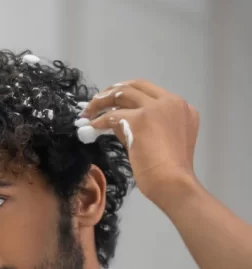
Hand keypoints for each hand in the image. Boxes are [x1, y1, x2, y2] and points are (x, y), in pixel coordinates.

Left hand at [80, 79, 199, 204]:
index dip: (127, 93)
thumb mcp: (158, 140)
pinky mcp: (141, 119)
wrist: (173, 182)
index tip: (112, 100)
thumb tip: (115, 118)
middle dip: (111, 91)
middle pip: (135, 85)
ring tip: (87, 113)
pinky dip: (98, 121)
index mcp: (181, 107)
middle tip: (95, 102)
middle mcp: (171, 102)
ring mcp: (156, 108)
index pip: (149, 91)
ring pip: (121, 94)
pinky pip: (112, 116)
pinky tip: (90, 128)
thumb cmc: (168, 170)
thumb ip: (140, 125)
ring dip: (101, 102)